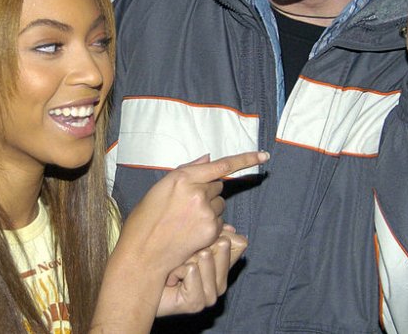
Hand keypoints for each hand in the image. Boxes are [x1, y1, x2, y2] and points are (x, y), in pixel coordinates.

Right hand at [115, 151, 267, 280]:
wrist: (143, 252)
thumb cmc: (147, 219)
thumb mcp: (160, 188)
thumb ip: (187, 172)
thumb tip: (208, 158)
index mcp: (182, 178)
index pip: (221, 165)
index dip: (246, 159)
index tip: (264, 155)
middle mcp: (197, 192)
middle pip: (218, 186)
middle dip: (208, 191)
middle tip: (187, 205)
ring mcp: (206, 212)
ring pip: (220, 204)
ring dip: (209, 209)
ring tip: (186, 220)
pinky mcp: (211, 230)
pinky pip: (219, 221)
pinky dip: (210, 225)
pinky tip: (191, 232)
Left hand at [157, 226, 247, 315]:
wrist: (140, 284)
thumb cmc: (161, 261)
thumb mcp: (187, 243)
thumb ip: (207, 235)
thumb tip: (230, 227)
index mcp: (221, 270)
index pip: (236, 245)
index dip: (218, 234)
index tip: (198, 235)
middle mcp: (220, 285)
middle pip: (221, 245)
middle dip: (195, 244)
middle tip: (179, 256)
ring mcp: (209, 296)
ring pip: (205, 256)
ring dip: (183, 258)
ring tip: (173, 267)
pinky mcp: (196, 303)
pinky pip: (191, 270)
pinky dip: (175, 269)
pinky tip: (169, 278)